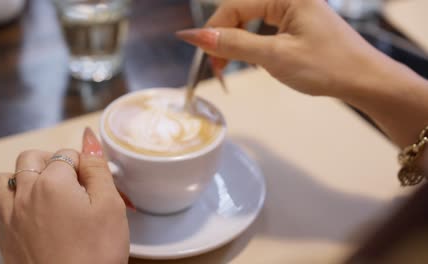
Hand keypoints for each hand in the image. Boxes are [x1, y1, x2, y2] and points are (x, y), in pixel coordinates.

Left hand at [0, 128, 128, 263]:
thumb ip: (97, 167)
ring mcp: (9, 217)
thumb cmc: (97, 252)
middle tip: (74, 184)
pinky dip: (9, 206)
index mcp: (52, 182)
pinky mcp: (4, 239)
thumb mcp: (110, 205)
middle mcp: (24, 194)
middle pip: (30, 158)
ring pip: (4, 180)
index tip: (95, 184)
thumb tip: (89, 136)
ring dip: (23, 178)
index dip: (85, 166)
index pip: (67, 153)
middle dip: (52, 162)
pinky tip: (29, 218)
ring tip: (46, 194)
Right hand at [176, 0, 395, 98]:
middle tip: (217, 67)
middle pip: (243, 11)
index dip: (212, 28)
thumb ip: (234, 44)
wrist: (365, 81)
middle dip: (224, 37)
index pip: (235, 5)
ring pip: (253, 21)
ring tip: (230, 67)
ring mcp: (297, 9)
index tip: (196, 50)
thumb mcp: (275, 56)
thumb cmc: (327, 67)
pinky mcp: (300, 23)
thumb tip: (196, 35)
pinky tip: (253, 60)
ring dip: (238, 43)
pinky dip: (254, 44)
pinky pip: (266, 28)